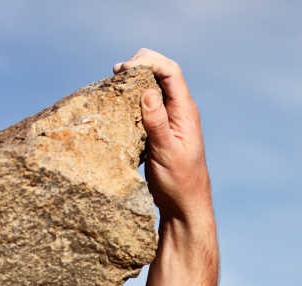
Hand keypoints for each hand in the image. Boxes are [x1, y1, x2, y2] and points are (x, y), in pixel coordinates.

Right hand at [113, 49, 211, 222]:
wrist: (184, 207)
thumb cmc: (179, 184)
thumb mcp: (166, 153)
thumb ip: (157, 122)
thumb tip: (147, 91)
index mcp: (186, 112)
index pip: (170, 71)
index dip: (148, 62)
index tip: (124, 69)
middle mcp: (180, 111)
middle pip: (162, 72)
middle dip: (140, 66)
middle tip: (117, 73)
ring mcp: (171, 119)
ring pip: (154, 87)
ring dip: (135, 81)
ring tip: (115, 83)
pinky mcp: (161, 129)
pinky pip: (148, 104)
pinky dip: (133, 98)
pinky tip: (120, 103)